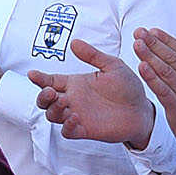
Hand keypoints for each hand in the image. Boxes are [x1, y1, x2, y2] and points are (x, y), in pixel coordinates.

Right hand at [29, 37, 153, 148]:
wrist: (142, 110)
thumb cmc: (128, 88)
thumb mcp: (113, 66)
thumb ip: (93, 55)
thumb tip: (74, 42)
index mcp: (75, 84)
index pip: (50, 80)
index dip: (39, 78)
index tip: (33, 74)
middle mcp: (73, 100)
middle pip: (45, 100)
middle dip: (42, 96)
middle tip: (51, 92)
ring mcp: (77, 115)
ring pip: (52, 115)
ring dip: (53, 109)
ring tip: (64, 103)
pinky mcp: (85, 130)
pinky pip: (67, 132)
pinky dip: (66, 126)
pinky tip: (75, 118)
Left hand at [135, 28, 175, 153]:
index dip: (166, 39)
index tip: (151, 30)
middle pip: (173, 58)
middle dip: (154, 44)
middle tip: (139, 32)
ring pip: (166, 72)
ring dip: (150, 56)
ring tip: (136, 44)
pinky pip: (163, 91)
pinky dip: (152, 78)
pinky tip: (141, 66)